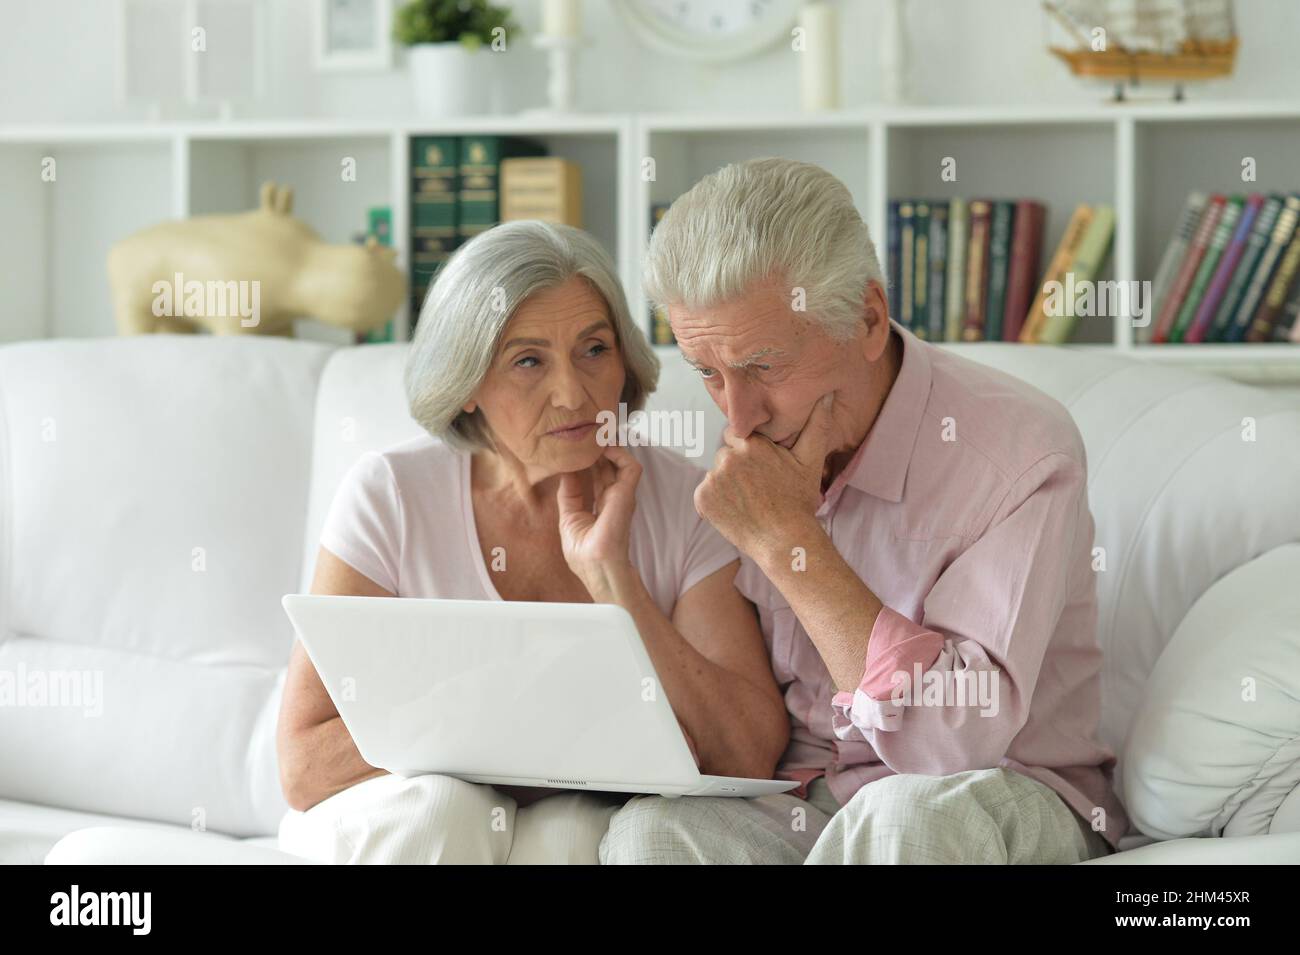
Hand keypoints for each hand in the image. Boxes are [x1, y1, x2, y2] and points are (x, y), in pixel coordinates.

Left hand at [557, 445, 641, 596]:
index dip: (586, 459)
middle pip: (607, 463)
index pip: (595, 473)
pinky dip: (619, 453)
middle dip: (596, 447)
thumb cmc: (585, 554)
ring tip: (594, 433)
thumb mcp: (569, 518)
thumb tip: (564, 471)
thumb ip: (569, 494)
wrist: (597, 568)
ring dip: (607, 445)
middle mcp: (613, 497)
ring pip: (620, 460)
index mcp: (601, 504)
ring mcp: (622, 495)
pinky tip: (602, 448)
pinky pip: (630, 466)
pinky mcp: (627, 495)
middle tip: (585, 432)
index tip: (574, 445)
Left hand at [695, 393, 835, 560]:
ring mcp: (713, 478)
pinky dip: (715, 502)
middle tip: (757, 488)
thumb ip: (816, 425)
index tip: (761, 469)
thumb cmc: (799, 501)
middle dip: (737, 467)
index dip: (749, 452)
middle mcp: (728, 456)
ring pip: (716, 474)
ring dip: (726, 484)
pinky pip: (704, 493)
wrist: (784, 541)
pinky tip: (735, 511)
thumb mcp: (811, 461)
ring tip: (748, 501)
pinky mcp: (702, 498)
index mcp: (751, 443)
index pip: (737, 434)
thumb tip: (825, 396)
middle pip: (725, 454)